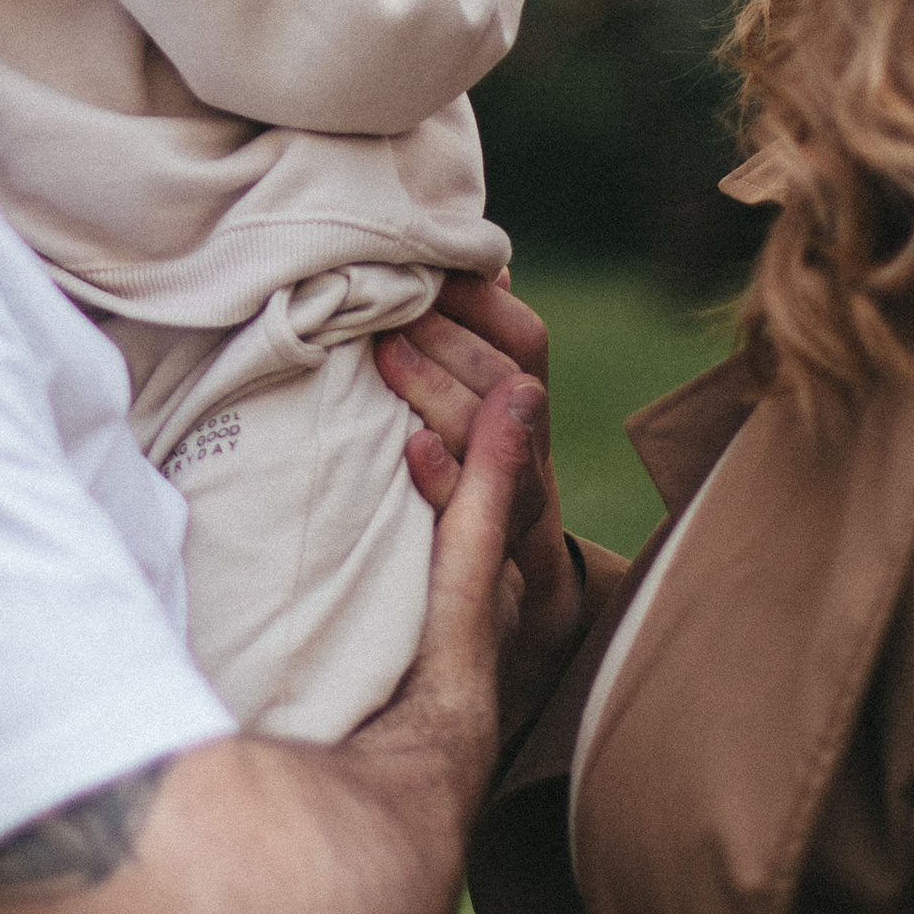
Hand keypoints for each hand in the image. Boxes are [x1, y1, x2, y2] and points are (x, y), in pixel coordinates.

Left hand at [381, 276, 577, 733]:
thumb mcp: (464, 432)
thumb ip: (466, 359)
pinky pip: (473, 519)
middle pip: (510, 375)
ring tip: (385, 356)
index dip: (480, 300)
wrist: (482, 642)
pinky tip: (413, 451)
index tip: (426, 271)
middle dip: (449, 336)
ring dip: (439, 388)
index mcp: (522, 416)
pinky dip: (445, 477)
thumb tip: (463, 279)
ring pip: (495, 434)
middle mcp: (527, 457)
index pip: (524, 338)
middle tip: (390, 310)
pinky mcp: (483, 563)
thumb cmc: (456, 511)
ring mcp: (512, 510)